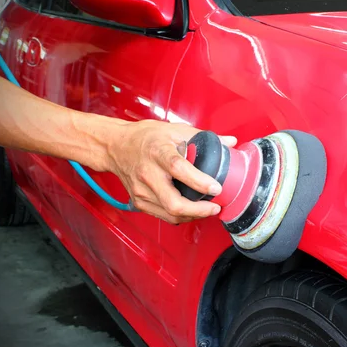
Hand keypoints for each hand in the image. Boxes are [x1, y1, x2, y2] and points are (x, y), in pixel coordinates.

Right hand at [105, 119, 236, 224]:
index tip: (216, 187)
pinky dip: (180, 216)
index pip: (178, 169)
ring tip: (207, 210)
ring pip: (169, 213)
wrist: (116, 146)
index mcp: (157, 151)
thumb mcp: (175, 130)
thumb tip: (230, 143)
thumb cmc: (145, 137)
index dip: (199, 181)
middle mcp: (148, 173)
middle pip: (173, 202)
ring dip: (192, 215)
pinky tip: (191, 211)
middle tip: (215, 207)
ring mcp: (141, 190)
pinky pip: (163, 216)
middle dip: (198, 210)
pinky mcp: (139, 201)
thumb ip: (204, 138)